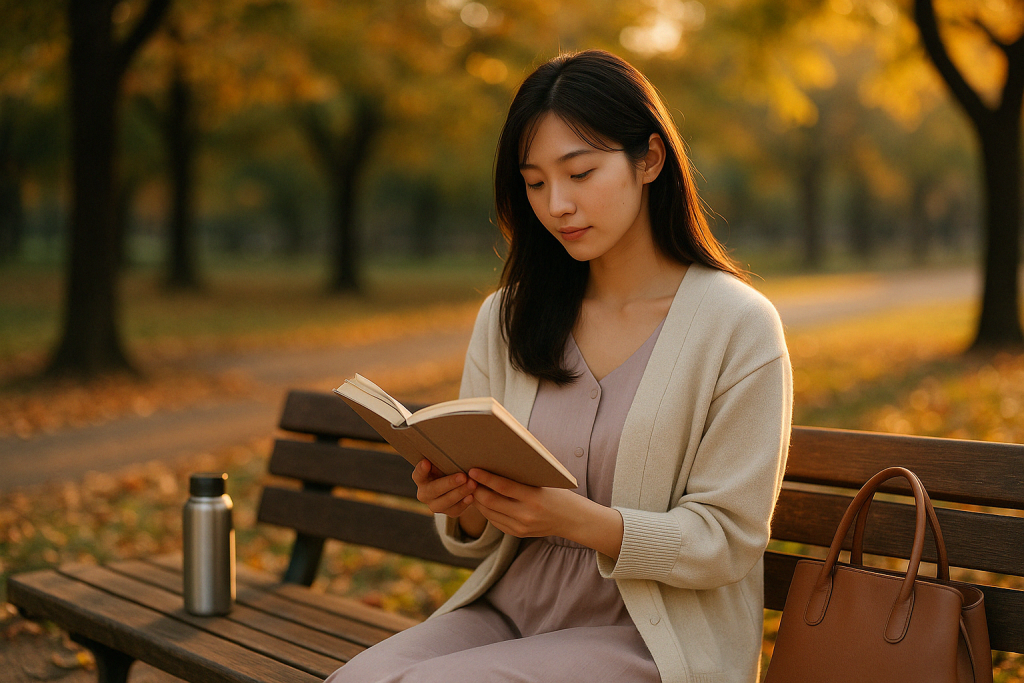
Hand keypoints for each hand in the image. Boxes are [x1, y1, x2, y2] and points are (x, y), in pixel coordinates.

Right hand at [411, 460, 477, 517]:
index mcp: (421, 479)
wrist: (457, 484)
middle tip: (463, 476)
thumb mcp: (444, 463)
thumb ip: (443, 459)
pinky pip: (455, 510)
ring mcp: (435, 505)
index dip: (421, 469)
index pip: (418, 474)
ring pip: (445, 502)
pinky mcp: (448, 512)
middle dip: (449, 483)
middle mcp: (424, 494)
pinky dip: (464, 503)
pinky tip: (472, 496)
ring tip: (472, 484)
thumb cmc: (449, 467)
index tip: (426, 462)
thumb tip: (452, 442)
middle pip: (433, 490)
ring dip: (459, 493)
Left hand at [468, 469, 623, 558]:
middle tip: (467, 478)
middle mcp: (526, 515)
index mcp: (534, 498)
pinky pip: (495, 521)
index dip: (485, 478)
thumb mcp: (543, 482)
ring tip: (472, 487)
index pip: (503, 487)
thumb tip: (497, 464)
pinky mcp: (517, 533)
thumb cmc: (558, 494)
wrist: (572, 519)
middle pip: (491, 501)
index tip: (472, 469)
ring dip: (478, 500)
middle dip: (476, 489)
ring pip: (489, 513)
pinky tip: (483, 500)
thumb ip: (521, 478)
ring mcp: (520, 526)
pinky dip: (487, 510)